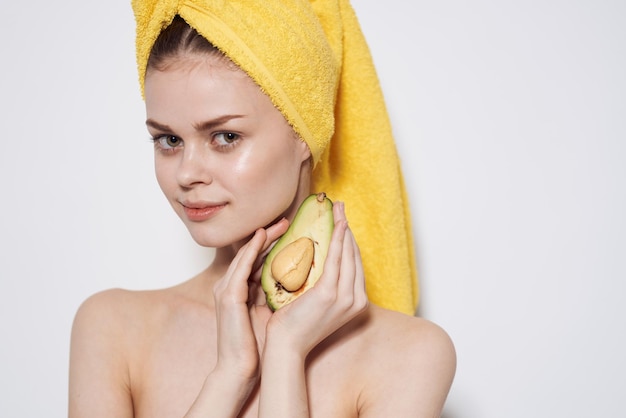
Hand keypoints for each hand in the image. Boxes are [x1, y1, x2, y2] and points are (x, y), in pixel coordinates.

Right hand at [211, 219, 288, 381]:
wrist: (239, 369)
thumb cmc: (256, 345)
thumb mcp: (267, 313)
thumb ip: (276, 296)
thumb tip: (299, 283)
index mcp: (240, 289)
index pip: (257, 259)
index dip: (273, 244)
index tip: (292, 232)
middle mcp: (230, 284)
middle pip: (251, 252)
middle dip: (270, 235)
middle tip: (288, 221)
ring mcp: (226, 289)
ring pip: (246, 254)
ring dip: (263, 237)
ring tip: (281, 224)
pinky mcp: (228, 296)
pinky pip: (241, 266)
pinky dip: (253, 249)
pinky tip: (264, 237)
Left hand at [266, 202, 368, 355]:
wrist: (286, 345)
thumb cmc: (296, 325)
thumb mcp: (317, 303)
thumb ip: (325, 285)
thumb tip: (321, 264)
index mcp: (355, 303)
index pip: (354, 264)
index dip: (349, 240)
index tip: (342, 220)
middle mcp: (356, 300)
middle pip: (354, 255)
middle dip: (347, 228)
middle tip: (340, 207)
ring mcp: (345, 297)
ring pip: (348, 254)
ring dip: (344, 227)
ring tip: (338, 208)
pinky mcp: (330, 293)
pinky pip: (336, 259)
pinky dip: (338, 239)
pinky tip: (337, 224)